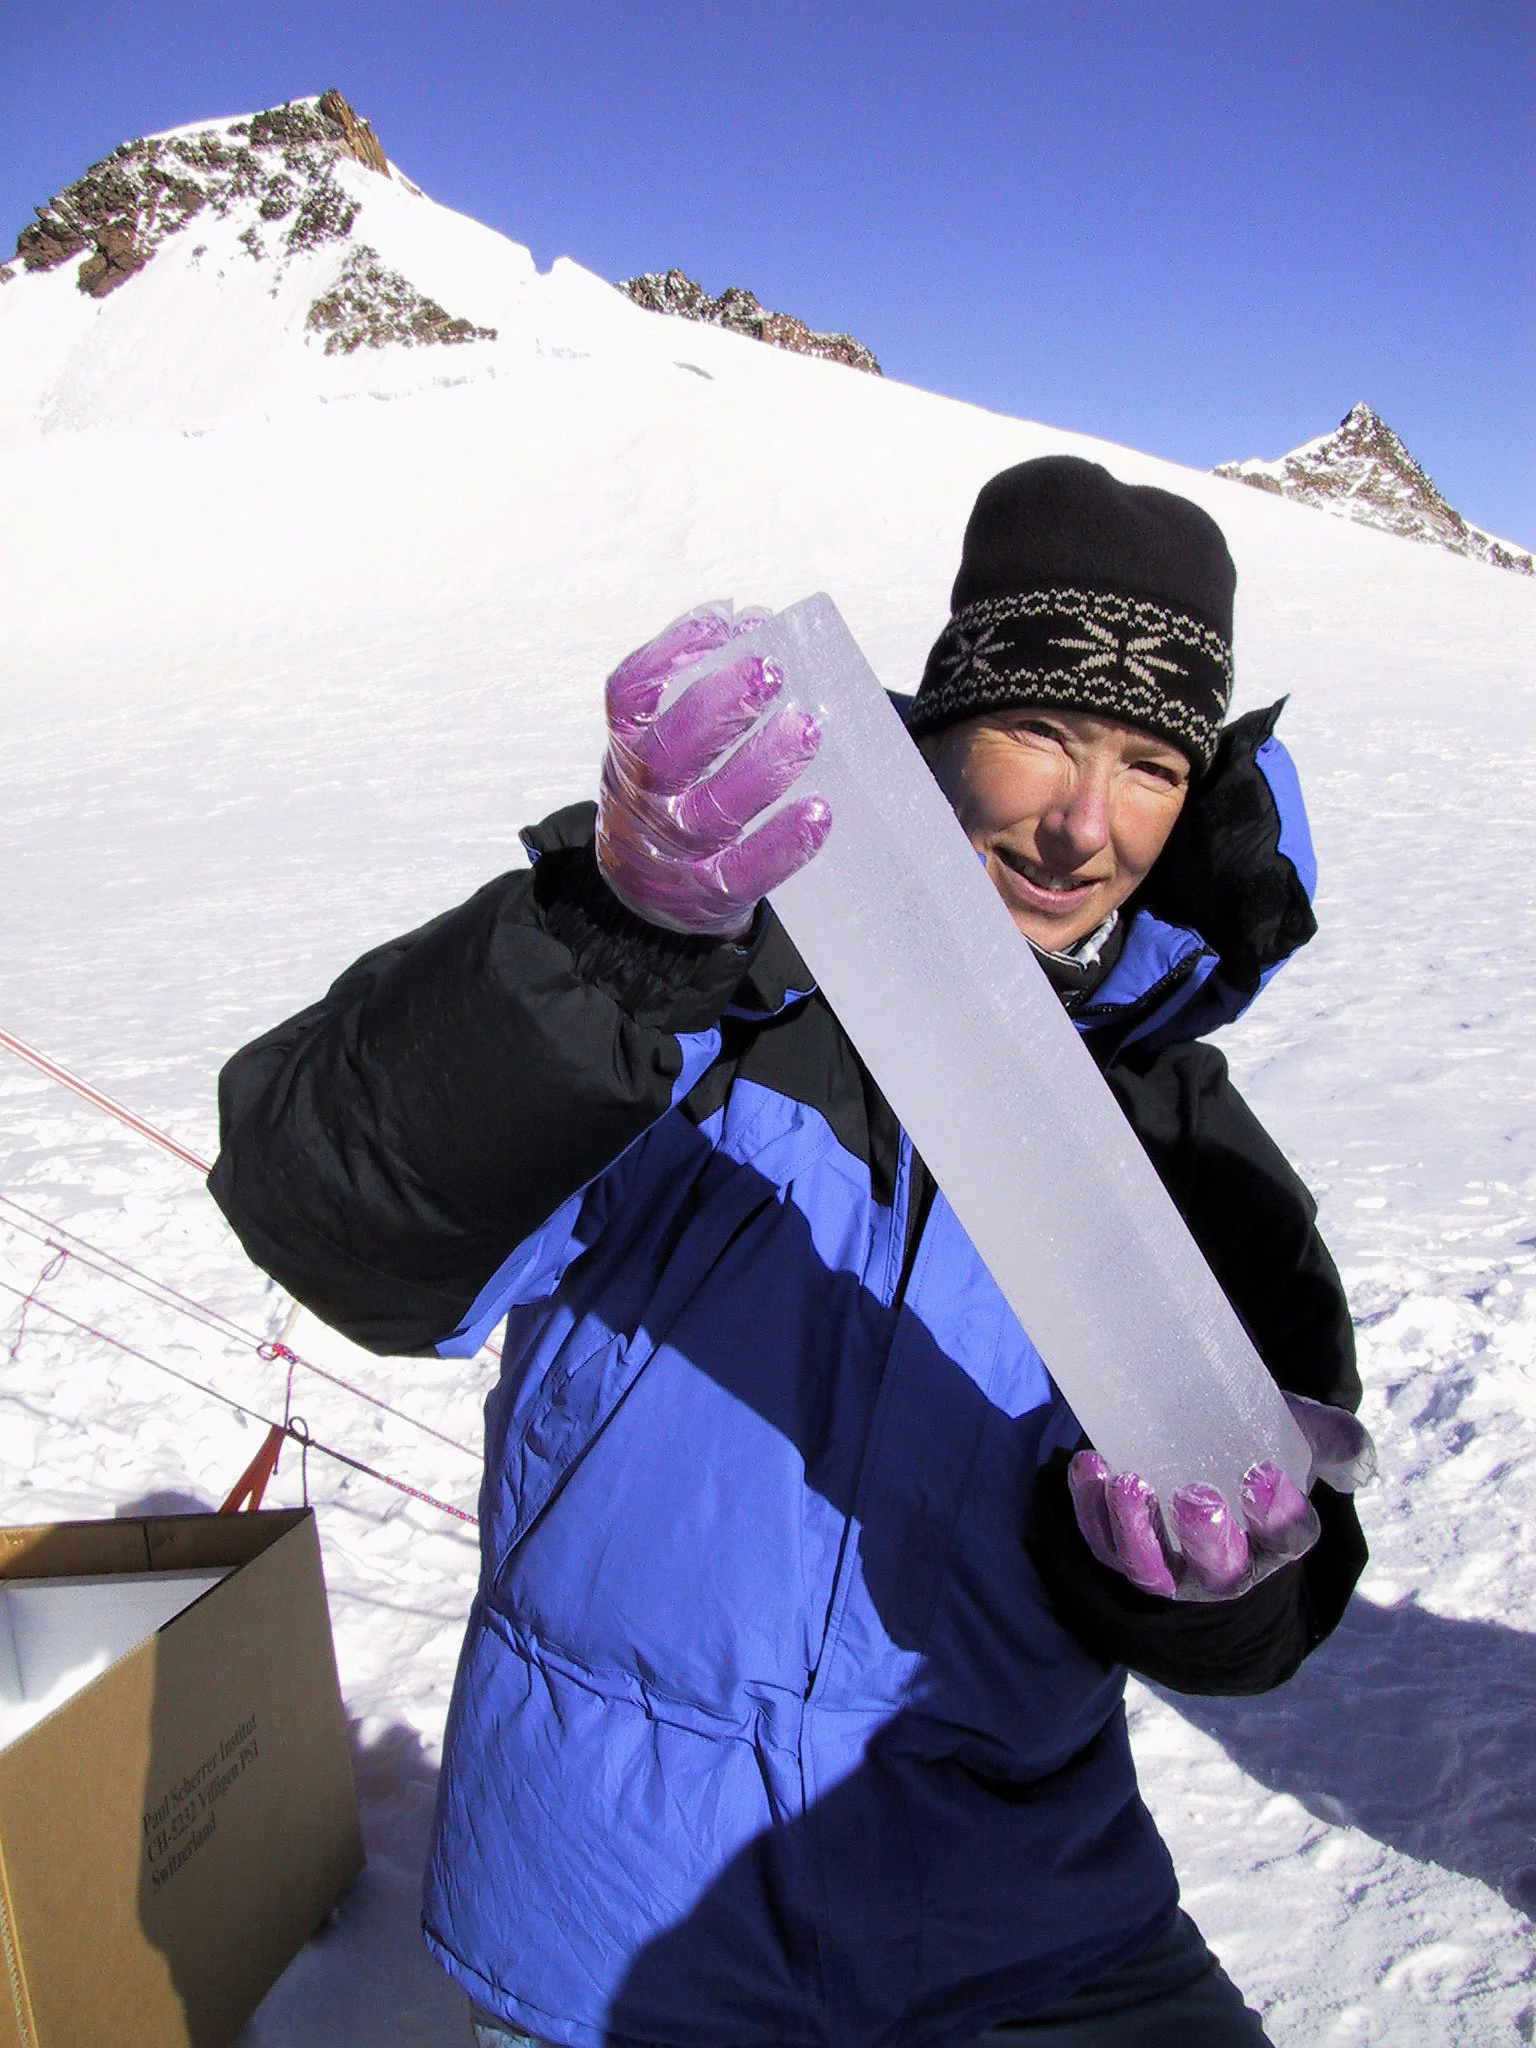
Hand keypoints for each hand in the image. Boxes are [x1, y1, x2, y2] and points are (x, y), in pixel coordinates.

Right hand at [595, 604, 831, 937]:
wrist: (649, 891)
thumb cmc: (669, 793)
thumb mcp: (659, 740)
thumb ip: (697, 686)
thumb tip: (756, 622)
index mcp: (625, 748)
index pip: (629, 698)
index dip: (669, 656)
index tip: (721, 623)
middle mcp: (642, 799)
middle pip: (667, 755)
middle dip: (720, 708)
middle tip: (771, 671)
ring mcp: (676, 850)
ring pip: (712, 812)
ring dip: (762, 767)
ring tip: (808, 729)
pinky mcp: (713, 891)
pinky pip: (746, 870)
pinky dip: (783, 842)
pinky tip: (819, 811)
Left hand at [1066, 1394, 1374, 1601]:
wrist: (1206, 1443)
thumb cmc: (1261, 1444)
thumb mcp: (1306, 1437)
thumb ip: (1338, 1441)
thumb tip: (1358, 1461)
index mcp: (1278, 1541)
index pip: (1286, 1539)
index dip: (1276, 1512)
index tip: (1261, 1474)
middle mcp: (1224, 1567)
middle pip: (1218, 1570)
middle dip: (1206, 1539)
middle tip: (1194, 1496)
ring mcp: (1168, 1563)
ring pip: (1149, 1566)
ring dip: (1136, 1529)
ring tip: (1130, 1482)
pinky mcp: (1119, 1545)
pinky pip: (1100, 1539)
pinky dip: (1089, 1507)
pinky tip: (1090, 1465)